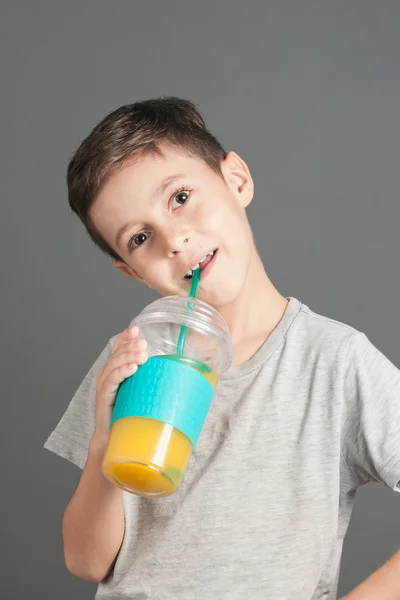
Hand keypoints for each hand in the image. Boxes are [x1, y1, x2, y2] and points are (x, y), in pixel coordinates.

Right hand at [93, 326, 147, 443]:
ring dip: (128, 356)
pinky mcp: (103, 396)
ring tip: (142, 355)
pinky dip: (121, 372)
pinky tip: (131, 368)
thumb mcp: (143, 391)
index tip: (137, 329)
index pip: (119, 346)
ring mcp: (104, 384)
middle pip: (117, 353)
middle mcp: (108, 373)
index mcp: (117, 368)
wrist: (114, 436)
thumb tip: (184, 374)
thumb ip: (154, 379)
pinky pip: (111, 381)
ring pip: (114, 364)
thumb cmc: (131, 413)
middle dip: (131, 346)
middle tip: (144, 344)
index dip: (126, 337)